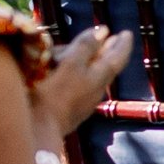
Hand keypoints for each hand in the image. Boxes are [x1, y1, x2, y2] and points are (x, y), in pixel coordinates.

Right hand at [30, 25, 131, 145]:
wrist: (36, 132)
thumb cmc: (53, 94)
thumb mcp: (70, 65)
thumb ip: (86, 47)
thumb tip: (104, 31)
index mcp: (99, 78)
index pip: (117, 57)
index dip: (122, 44)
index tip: (127, 33)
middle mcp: (95, 91)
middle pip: (103, 66)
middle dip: (105, 51)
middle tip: (111, 38)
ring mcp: (81, 103)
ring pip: (87, 76)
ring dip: (86, 61)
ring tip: (79, 50)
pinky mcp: (67, 110)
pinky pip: (74, 85)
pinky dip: (72, 74)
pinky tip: (61, 72)